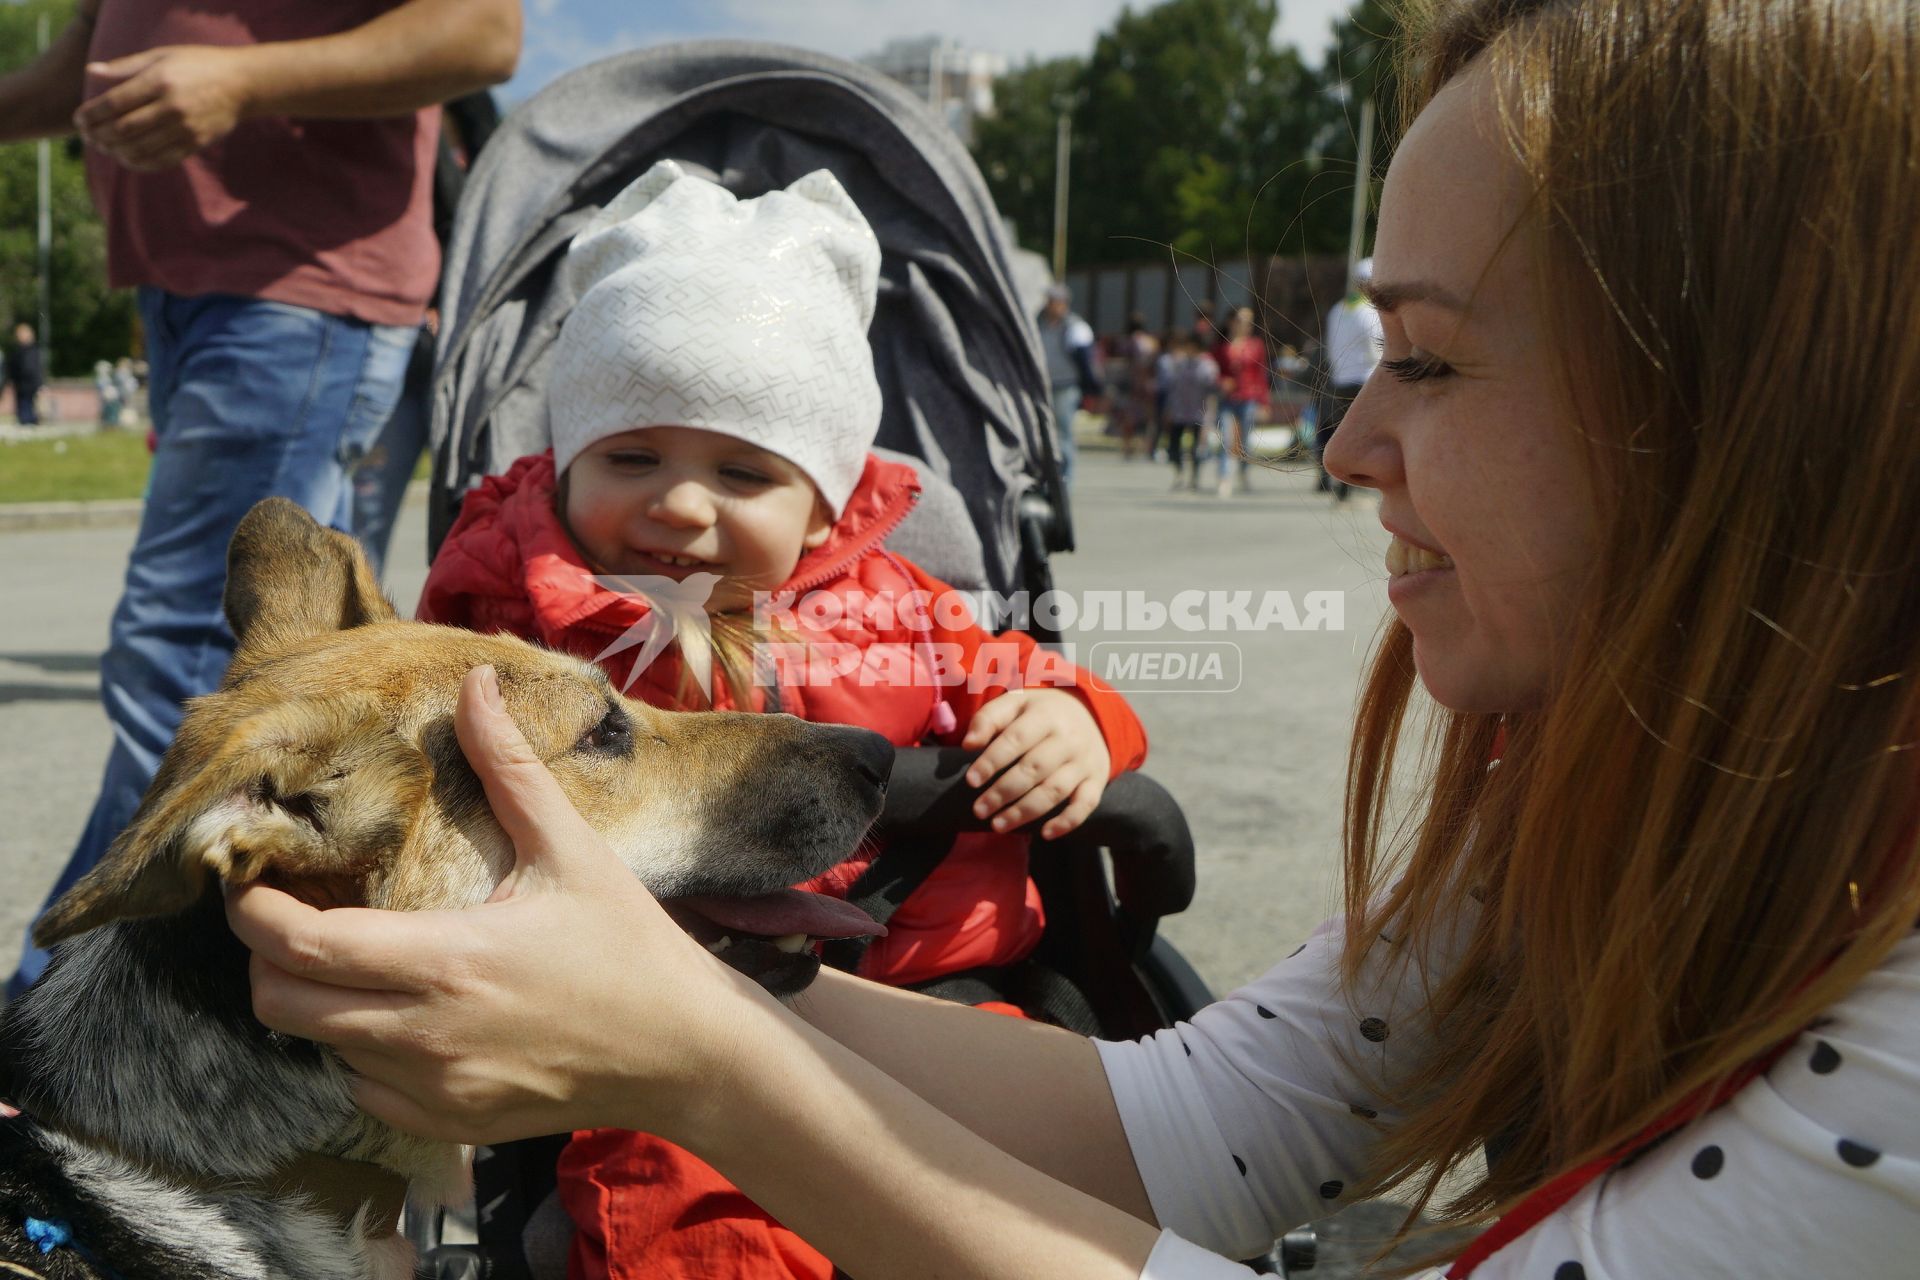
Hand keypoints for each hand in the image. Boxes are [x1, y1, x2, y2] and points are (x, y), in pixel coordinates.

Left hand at [75, 45, 253, 171]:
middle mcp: (172, 107)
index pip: (115, 103)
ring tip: (104, 148)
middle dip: (100, 135)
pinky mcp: (196, 143)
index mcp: (160, 81)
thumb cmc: (196, 65)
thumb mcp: (160, 56)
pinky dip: (140, 163)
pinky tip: (127, 159)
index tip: (78, 120)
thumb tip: (90, 72)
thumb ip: (125, 66)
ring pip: (141, 148)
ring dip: (116, 151)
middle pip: (124, 129)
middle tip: (87, 137)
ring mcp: (185, 128)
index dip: (92, 114)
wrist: (241, 84)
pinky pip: (162, 160)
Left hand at [225, 666, 763, 1145]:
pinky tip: (401, 1010)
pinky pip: (363, 1088)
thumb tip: (473, 683)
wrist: (686, 1054)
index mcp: (448, 961)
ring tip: (349, 956)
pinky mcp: (449, 1124)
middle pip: (283, 1005)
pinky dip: (359, 1049)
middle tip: (291, 912)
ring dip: (317, 1001)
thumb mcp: (571, 849)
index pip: (302, 946)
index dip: (255, 912)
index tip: (248, 877)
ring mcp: (433, 1090)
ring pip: (319, 1047)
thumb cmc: (631, 947)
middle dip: (267, 957)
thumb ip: (509, 768)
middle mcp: (425, 1035)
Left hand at [960, 689, 1109, 839]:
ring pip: (1055, 790)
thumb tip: (969, 744)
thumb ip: (989, 719)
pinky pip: (1086, 804)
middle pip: (1034, 769)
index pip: (1016, 739)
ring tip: (998, 825)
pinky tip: (1045, 834)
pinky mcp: (1096, 780)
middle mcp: (1068, 738)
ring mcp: (1084, 761)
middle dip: (1003, 792)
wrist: (1091, 714)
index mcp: (1045, 715)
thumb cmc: (1041, 713)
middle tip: (979, 810)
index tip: (971, 781)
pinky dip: (1068, 822)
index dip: (992, 761)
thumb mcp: (1016, 703)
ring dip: (1025, 811)